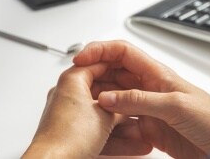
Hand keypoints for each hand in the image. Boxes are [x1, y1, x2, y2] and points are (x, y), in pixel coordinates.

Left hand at [24, 63, 151, 157]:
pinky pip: (97, 131)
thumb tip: (130, 104)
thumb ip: (121, 105)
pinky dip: (114, 137)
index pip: (99, 64)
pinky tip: (133, 144)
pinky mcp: (71, 135)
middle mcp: (68, 95)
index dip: (120, 69)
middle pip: (103, 92)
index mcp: (72, 80)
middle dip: (125, 102)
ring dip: (123, 124)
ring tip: (142, 129)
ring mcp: (69, 116)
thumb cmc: (69, 137)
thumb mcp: (105, 116)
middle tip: (141, 102)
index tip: (135, 73)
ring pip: (101, 115)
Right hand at [74, 41, 209, 157]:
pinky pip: (125, 126)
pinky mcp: (152, 131)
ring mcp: (150, 109)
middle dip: (95, 79)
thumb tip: (107, 97)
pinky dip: (113, 130)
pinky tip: (104, 135)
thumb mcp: (174, 105)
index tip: (79, 59)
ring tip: (85, 113)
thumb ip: (139, 100)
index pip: (122, 52)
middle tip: (75, 89)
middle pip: (115, 75)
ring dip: (101, 106)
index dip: (100, 50)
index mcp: (157, 73)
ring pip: (117, 102)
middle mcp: (151, 88)